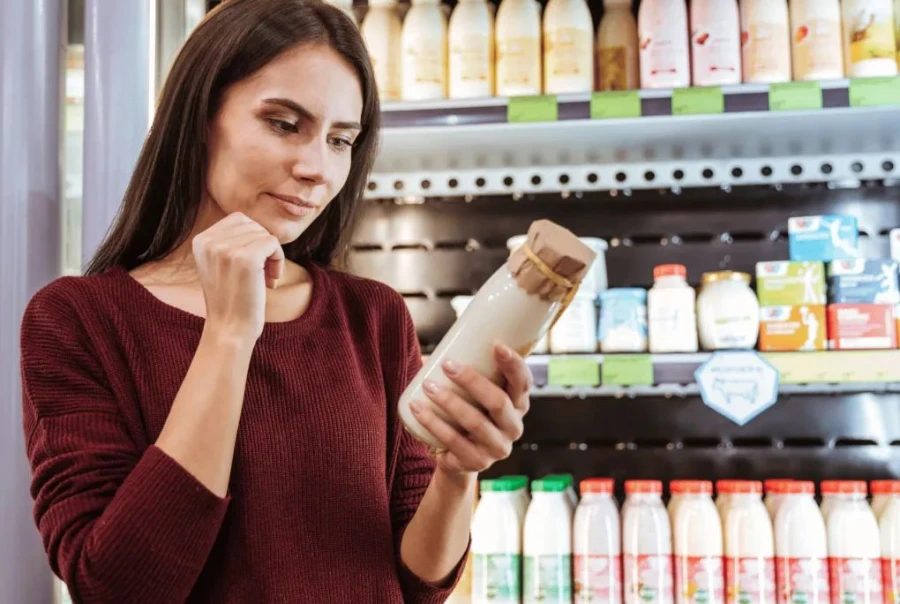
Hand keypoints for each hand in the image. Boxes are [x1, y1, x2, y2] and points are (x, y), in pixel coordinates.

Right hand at [192, 212, 284, 340]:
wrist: (230, 328)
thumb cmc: (232, 298)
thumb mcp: (220, 263)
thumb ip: (229, 240)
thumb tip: (253, 223)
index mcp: (201, 240)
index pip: (239, 220)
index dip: (252, 240)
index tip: (252, 264)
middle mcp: (210, 241)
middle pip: (253, 226)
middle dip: (263, 248)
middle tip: (261, 274)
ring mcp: (226, 249)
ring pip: (265, 234)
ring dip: (272, 256)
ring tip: (264, 279)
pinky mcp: (246, 258)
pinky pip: (274, 243)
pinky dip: (279, 261)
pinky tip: (271, 282)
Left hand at [410, 341, 531, 475]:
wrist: (458, 458)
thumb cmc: (468, 414)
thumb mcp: (476, 396)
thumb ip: (469, 373)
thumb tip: (433, 350)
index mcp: (518, 406)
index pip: (523, 383)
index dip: (513, 364)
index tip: (496, 344)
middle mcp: (513, 428)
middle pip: (498, 402)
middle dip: (472, 380)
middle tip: (447, 365)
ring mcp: (497, 448)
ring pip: (475, 422)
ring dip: (449, 401)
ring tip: (428, 386)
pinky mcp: (476, 462)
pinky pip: (453, 441)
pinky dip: (433, 423)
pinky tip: (418, 409)